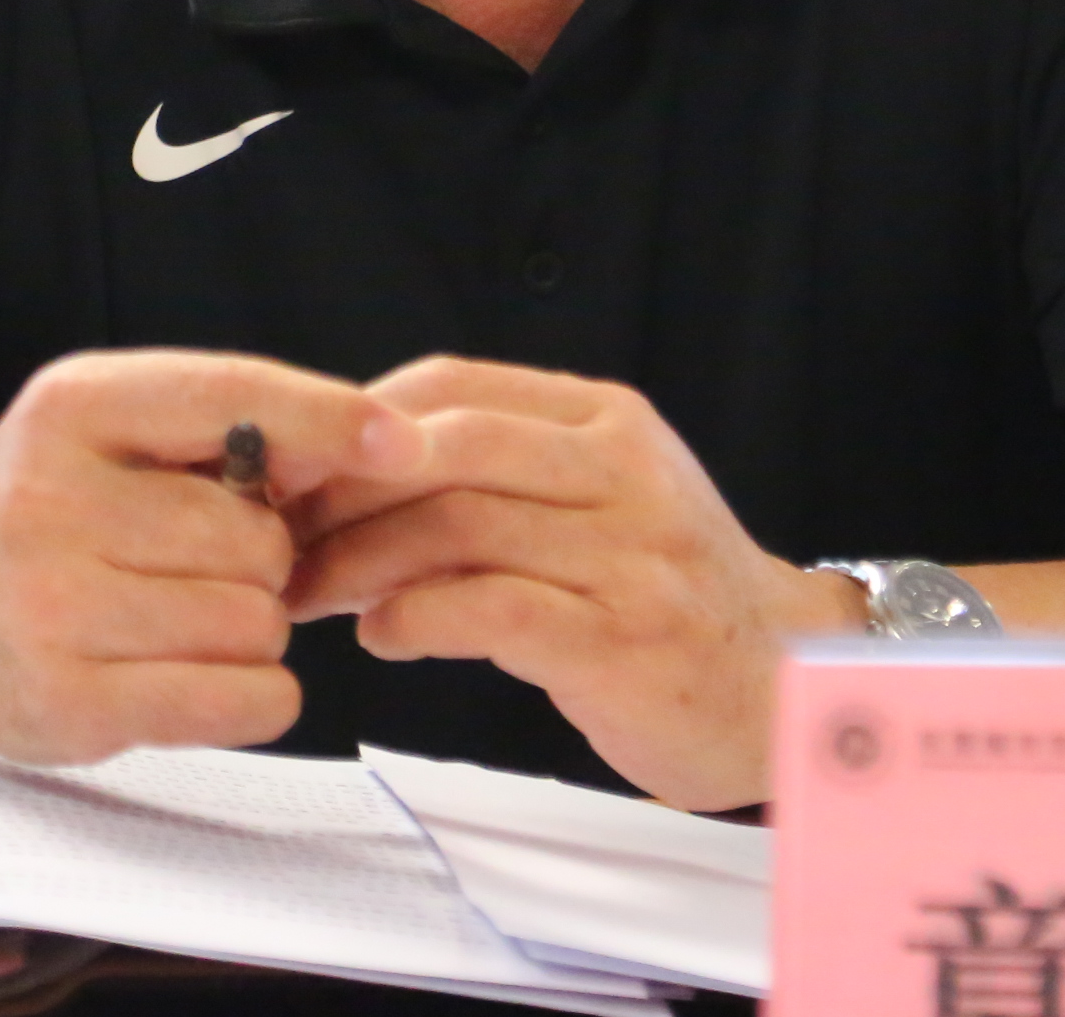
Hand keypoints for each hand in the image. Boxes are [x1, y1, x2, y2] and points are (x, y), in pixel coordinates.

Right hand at [0, 350, 423, 764]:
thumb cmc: (54, 514)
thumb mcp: (113, 433)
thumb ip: (227, 430)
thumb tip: (378, 447)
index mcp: (68, 408)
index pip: (227, 398)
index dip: (326, 419)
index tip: (404, 442)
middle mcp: (47, 501)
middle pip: (255, 536)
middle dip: (264, 556)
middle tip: (205, 563)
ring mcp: (51, 610)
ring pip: (254, 621)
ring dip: (253, 627)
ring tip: (186, 615)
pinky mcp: (68, 706)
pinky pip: (241, 699)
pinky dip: (255, 692)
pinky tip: (203, 672)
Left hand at [283, 358, 854, 810]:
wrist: (781, 681)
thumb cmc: (663, 593)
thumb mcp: (598, 497)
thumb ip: (500, 470)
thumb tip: (345, 471)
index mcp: (606, 421)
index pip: (455, 382)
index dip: (356, 422)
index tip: (294, 469)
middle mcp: (623, 473)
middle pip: (446, 447)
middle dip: (343, 492)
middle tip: (282, 538)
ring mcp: (630, 554)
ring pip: (459, 528)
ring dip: (361, 565)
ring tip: (314, 597)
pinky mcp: (624, 638)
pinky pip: (492, 610)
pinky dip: (417, 619)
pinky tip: (383, 636)